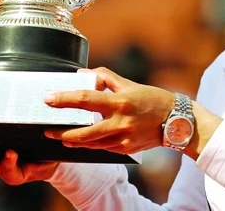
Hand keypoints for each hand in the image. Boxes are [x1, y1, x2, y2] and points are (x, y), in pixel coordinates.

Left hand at [43, 67, 174, 154]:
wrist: (176, 121)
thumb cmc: (152, 99)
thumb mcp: (129, 84)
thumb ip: (105, 78)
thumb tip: (84, 74)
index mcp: (119, 102)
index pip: (85, 99)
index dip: (64, 99)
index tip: (48, 99)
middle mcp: (120, 122)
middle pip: (83, 132)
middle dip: (62, 132)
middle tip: (47, 130)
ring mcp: (123, 139)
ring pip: (91, 144)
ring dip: (73, 141)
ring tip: (61, 137)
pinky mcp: (125, 149)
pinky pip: (103, 148)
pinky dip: (91, 144)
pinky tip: (82, 141)